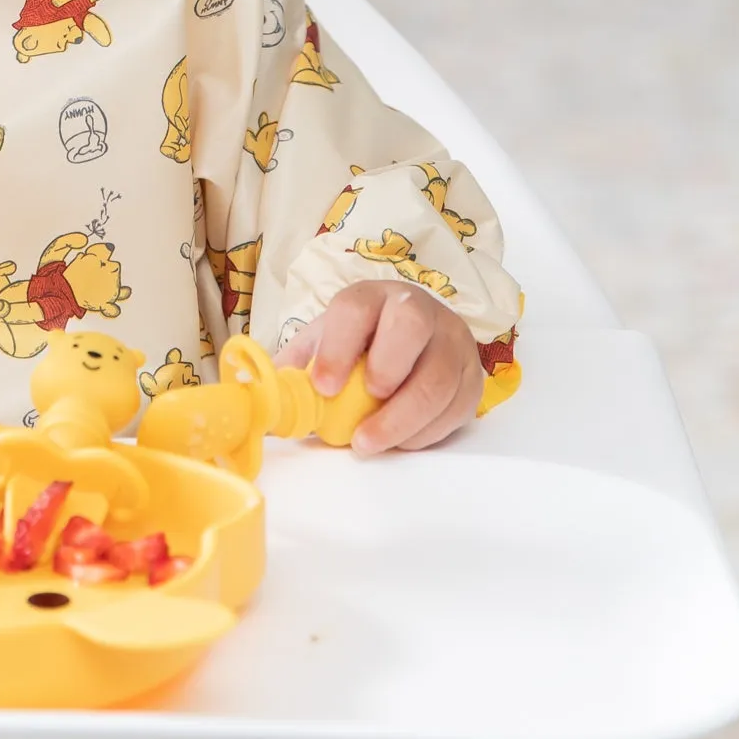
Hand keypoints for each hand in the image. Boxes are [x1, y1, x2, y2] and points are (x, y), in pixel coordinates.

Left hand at [279, 280, 482, 454]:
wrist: (414, 337)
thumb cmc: (360, 343)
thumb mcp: (325, 341)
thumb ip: (297, 363)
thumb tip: (266, 391)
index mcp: (373, 296)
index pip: (356, 308)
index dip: (337, 347)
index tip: (322, 386)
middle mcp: (419, 309)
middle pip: (411, 325)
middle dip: (386, 369)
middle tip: (363, 405)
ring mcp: (452, 341)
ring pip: (439, 377)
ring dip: (403, 419)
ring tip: (368, 441)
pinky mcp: (473, 376)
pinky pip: (456, 408)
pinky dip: (425, 432)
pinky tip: (399, 440)